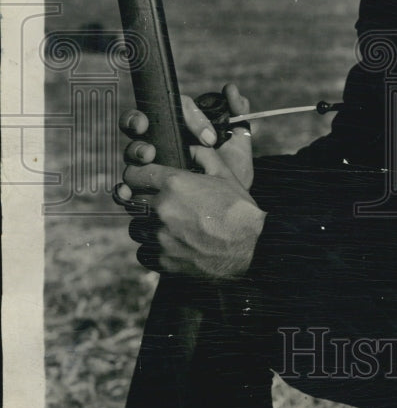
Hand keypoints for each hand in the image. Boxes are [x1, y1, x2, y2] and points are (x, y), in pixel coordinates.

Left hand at [114, 83, 264, 276]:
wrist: (252, 248)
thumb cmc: (240, 209)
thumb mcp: (225, 174)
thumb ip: (202, 155)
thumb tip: (189, 146)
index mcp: (174, 184)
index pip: (134, 174)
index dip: (137, 176)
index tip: (142, 179)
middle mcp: (161, 209)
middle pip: (132, 201)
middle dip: (144, 200)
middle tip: (161, 204)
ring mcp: (160, 237)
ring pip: (136, 228)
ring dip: (147, 225)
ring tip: (167, 226)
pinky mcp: (163, 260)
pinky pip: (144, 252)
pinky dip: (153, 249)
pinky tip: (170, 245)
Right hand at [120, 82, 255, 188]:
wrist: (231, 208)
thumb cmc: (233, 170)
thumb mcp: (239, 143)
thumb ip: (237, 112)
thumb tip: (229, 88)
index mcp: (179, 126)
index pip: (174, 108)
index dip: (189, 116)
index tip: (211, 137)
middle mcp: (160, 141)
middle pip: (138, 122)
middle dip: (138, 121)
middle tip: (149, 127)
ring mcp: (149, 164)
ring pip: (132, 150)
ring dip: (137, 149)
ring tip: (149, 155)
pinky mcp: (143, 189)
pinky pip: (125, 186)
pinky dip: (121, 188)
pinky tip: (126, 191)